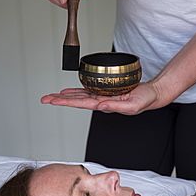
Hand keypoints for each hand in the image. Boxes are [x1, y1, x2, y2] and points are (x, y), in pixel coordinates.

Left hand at [41, 82, 162, 115]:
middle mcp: (100, 101)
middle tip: (45, 99)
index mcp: (104, 105)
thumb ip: (115, 106)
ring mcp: (102, 96)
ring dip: (65, 96)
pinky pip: (88, 90)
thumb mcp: (131, 105)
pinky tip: (68, 91)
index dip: (66, 102)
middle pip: (76, 100)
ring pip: (79, 96)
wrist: (150, 95)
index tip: (53, 101)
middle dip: (60, 100)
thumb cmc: (143, 101)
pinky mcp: (105, 90)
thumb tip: (100, 106)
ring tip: (52, 96)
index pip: (81, 104)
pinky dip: (77, 90)